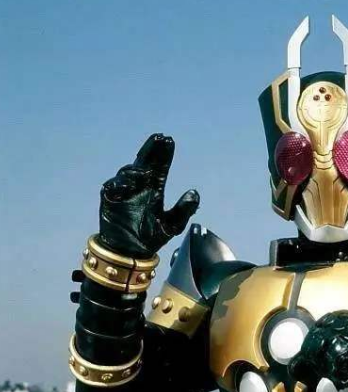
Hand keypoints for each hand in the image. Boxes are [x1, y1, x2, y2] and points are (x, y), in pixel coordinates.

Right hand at [99, 133, 199, 257]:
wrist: (130, 253)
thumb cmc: (150, 237)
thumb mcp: (172, 225)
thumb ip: (184, 210)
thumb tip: (195, 193)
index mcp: (153, 190)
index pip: (160, 168)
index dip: (164, 155)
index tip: (169, 140)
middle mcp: (139, 187)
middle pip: (144, 163)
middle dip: (151, 150)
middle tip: (159, 139)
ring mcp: (123, 192)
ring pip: (128, 173)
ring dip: (136, 169)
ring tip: (145, 171)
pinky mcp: (109, 199)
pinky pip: (112, 187)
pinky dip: (119, 184)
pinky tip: (127, 185)